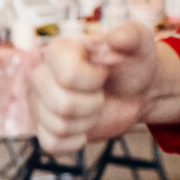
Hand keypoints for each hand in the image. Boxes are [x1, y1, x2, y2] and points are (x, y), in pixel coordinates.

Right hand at [27, 21, 164, 150]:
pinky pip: (52, 144)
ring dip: (88, 122)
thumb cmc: (132, 64)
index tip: (103, 73)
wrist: (134, 92)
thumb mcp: (139, 43)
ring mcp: (39, 103)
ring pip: (59, 126)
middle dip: (93, 104)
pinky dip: (76, 140)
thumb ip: (131, 35)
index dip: (93, 80)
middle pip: (62, 105)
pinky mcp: (43, 128)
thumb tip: (115, 39)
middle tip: (100, 93)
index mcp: (58, 50)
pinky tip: (85, 125)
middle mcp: (41, 75)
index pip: (67, 74)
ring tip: (94, 107)